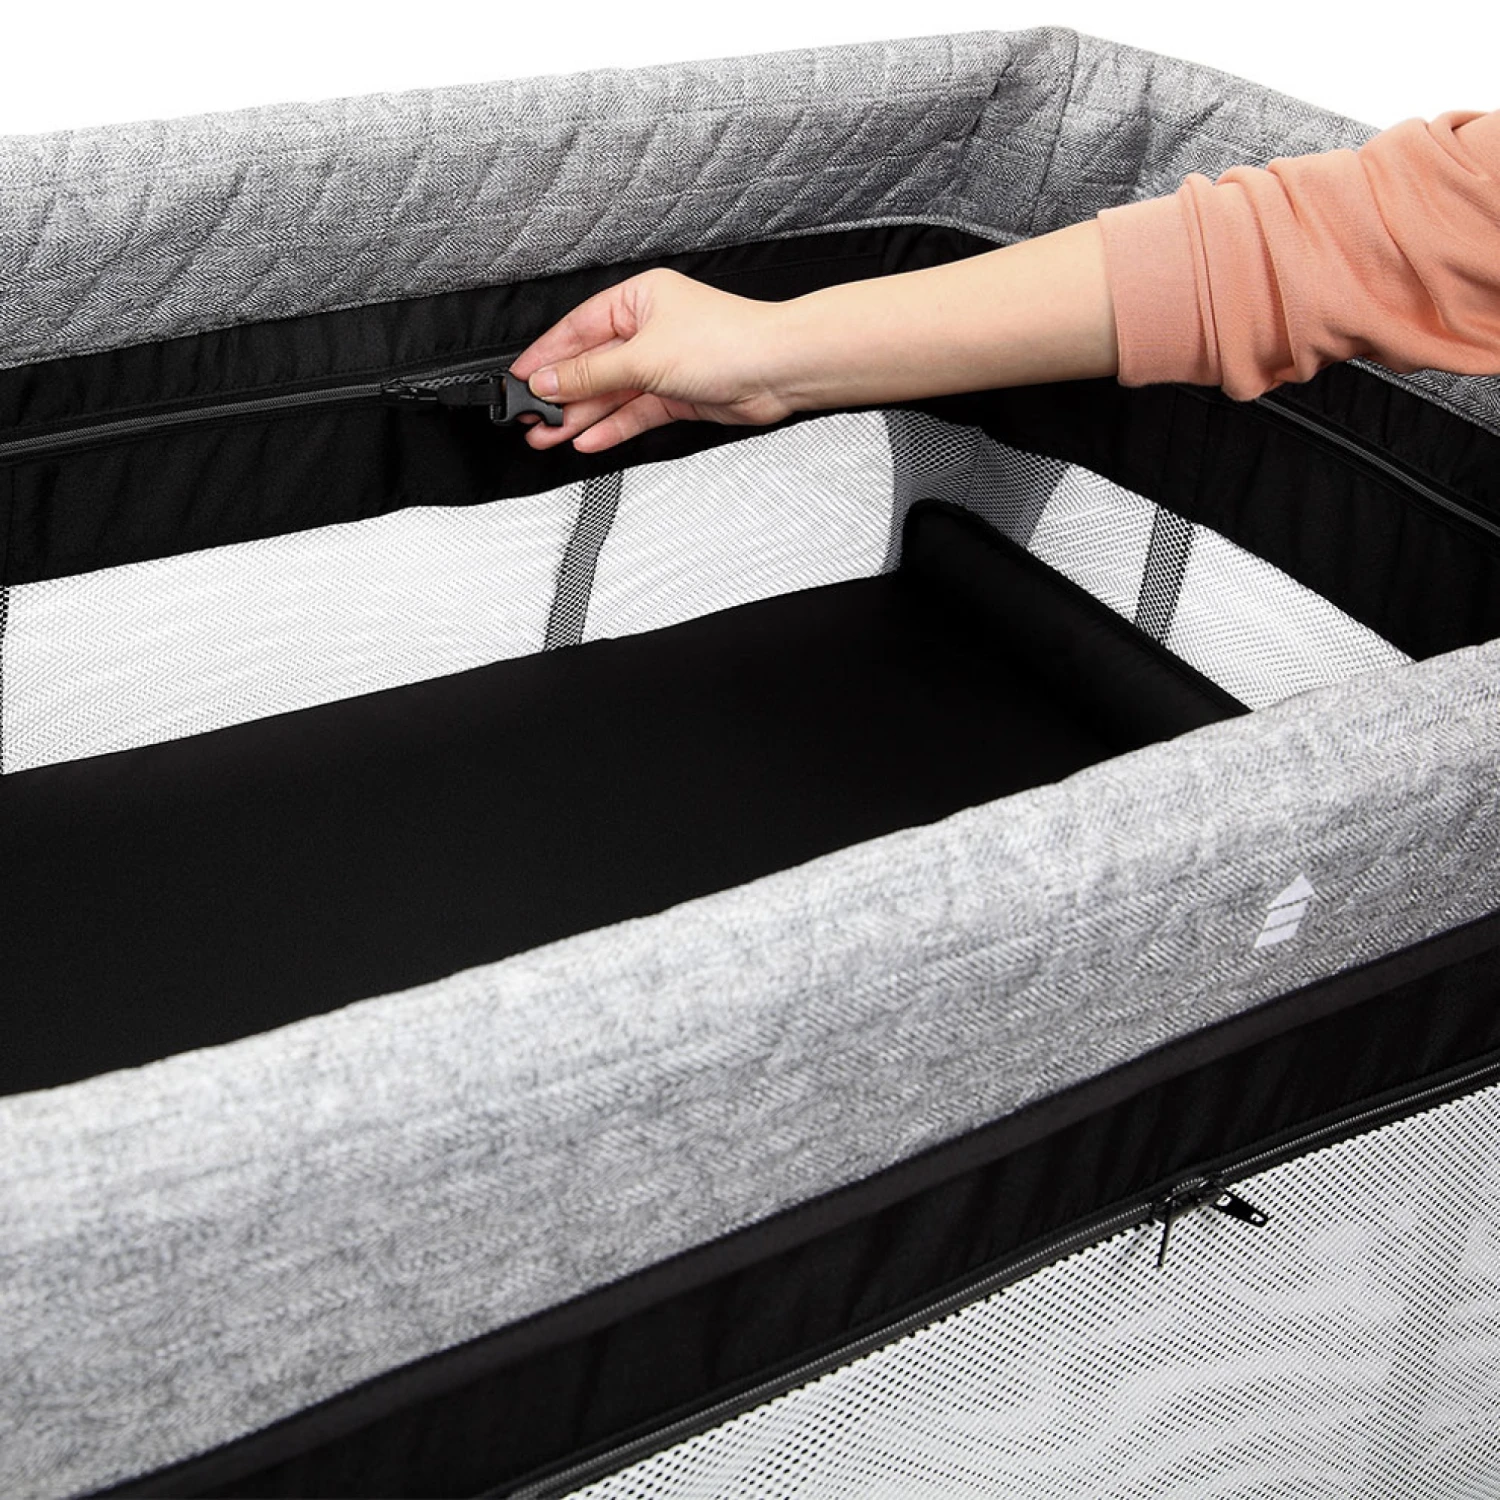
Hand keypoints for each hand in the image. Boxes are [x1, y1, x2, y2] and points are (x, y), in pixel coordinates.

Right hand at [509, 268, 794, 453]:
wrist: (779, 369)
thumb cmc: (725, 342)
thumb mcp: (642, 357)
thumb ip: (590, 374)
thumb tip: (546, 381)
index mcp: (637, 300)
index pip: (577, 329)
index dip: (546, 357)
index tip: (518, 380)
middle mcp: (648, 330)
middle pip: (592, 365)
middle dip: (560, 393)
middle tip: (529, 419)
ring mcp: (662, 365)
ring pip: (611, 394)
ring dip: (580, 416)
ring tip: (548, 436)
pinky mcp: (676, 395)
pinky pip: (635, 412)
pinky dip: (612, 427)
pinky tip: (587, 440)